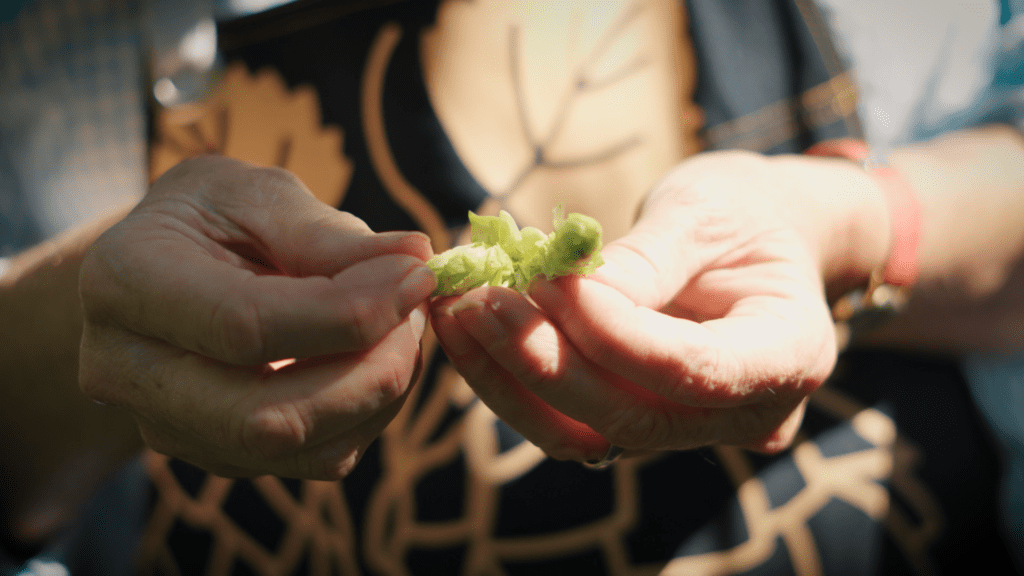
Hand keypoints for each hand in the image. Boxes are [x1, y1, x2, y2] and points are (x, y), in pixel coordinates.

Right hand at [79, 156, 435, 478]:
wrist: (163, 268)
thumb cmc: (213, 217)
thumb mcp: (255, 194)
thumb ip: (326, 233)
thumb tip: (416, 257)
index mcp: (126, 283)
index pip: (246, 326)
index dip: (348, 309)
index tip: (417, 274)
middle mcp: (130, 372)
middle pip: (267, 416)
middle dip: (372, 368)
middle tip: (418, 307)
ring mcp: (172, 427)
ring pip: (300, 448)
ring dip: (381, 390)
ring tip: (403, 322)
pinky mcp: (219, 454)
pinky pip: (317, 458)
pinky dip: (371, 410)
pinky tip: (379, 354)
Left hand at [431, 151, 887, 460]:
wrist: (763, 237)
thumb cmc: (746, 211)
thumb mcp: (707, 211)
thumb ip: (646, 258)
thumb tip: (564, 290)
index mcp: (790, 353)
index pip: (694, 369)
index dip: (614, 333)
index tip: (547, 281)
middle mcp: (744, 413)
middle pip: (632, 417)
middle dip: (546, 360)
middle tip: (481, 301)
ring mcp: (689, 429)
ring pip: (588, 433)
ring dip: (512, 378)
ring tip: (460, 312)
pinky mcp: (638, 422)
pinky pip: (569, 422)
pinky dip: (514, 382)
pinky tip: (471, 332)